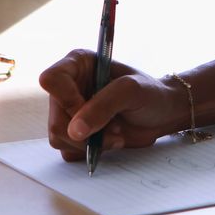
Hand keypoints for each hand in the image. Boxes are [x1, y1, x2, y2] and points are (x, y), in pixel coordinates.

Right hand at [39, 49, 180, 160]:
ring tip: (116, 134)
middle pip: (55, 117)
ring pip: (59, 137)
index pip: (52, 79)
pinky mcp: (74, 133)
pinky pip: (68, 150)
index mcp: (78, 64)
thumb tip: (74, 130)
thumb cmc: (150, 93)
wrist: (163, 114)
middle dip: (86, 130)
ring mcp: (68, 111)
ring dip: (90, 142)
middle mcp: (68, 87)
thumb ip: (103, 106)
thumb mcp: (131, 91)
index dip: (66, 99)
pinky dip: (90, 151)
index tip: (90, 110)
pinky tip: (110, 141)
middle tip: (115, 129)